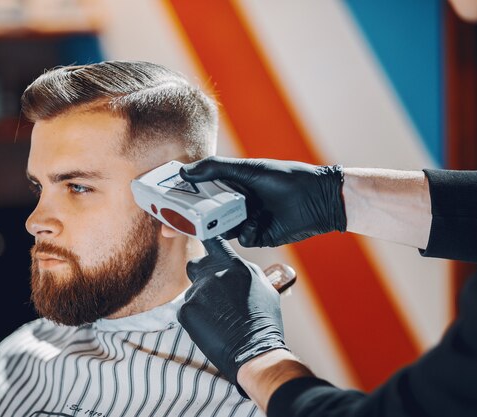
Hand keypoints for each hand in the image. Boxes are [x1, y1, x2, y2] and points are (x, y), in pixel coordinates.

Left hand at [177, 237, 287, 390]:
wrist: (254, 352)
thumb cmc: (263, 322)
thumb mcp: (264, 288)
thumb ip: (246, 271)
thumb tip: (236, 265)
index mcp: (235, 265)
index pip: (214, 242)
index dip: (208, 244)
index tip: (205, 248)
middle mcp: (214, 273)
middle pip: (196, 265)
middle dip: (201, 275)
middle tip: (212, 294)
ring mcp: (198, 291)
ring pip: (192, 291)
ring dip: (201, 301)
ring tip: (218, 319)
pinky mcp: (186, 310)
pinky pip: (186, 309)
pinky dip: (194, 318)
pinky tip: (210, 328)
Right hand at [180, 156, 345, 246]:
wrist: (315, 199)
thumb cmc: (282, 177)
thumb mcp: (247, 170)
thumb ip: (214, 168)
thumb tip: (184, 172)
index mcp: (230, 184)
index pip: (199, 192)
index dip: (180, 199)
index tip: (161, 203)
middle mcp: (235, 203)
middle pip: (204, 214)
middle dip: (186, 221)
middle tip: (167, 228)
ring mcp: (246, 220)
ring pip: (220, 229)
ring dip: (212, 229)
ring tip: (204, 228)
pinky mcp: (257, 236)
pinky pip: (243, 239)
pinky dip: (246, 232)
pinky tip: (257, 223)